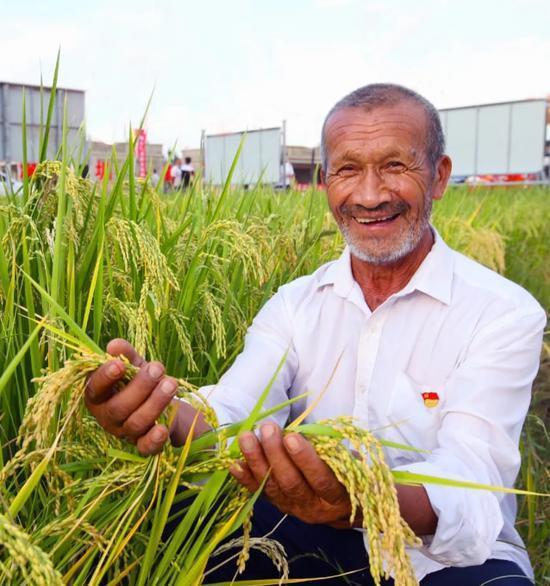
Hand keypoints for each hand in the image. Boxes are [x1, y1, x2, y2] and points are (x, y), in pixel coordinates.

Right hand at [85, 339, 178, 454]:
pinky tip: (163, 428)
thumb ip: (125, 354)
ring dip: (155, 403)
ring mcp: (125, 432)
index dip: (105, 378)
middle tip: (158, 368)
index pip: (95, 389)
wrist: (161, 402)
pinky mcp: (143, 444)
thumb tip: (113, 346)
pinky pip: (145, 448)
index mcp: (99, 396)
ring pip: (135, 423)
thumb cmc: (140, 381)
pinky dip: (154, 439)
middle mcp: (108, 417)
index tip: (119, 365)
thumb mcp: (134, 365)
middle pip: (118, 407)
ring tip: (171, 383)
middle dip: (140, 387)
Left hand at [230, 422, 353, 526]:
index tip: (291, 436)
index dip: (305, 459)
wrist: (343, 506)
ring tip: (247, 437)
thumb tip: (299, 431)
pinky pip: (259, 493)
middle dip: (276, 454)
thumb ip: (328, 450)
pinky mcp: (279, 506)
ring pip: (272, 487)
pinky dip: (245, 479)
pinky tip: (234, 463)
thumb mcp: (346, 462)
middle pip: (291, 483)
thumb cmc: (346, 473)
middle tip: (267, 429)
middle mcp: (314, 507)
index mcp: (337, 496)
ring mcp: (294, 509)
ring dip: (257, 461)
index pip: (321, 479)